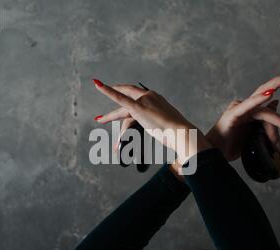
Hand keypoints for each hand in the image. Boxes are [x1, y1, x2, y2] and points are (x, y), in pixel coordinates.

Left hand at [93, 80, 210, 163]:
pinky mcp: (138, 108)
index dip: (127, 95)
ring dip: (109, 116)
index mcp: (157, 99)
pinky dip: (107, 91)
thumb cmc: (179, 134)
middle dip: (114, 105)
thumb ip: (163, 125)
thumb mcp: (170, 127)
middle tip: (103, 113)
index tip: (120, 94)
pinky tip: (98, 85)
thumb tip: (164, 133)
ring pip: (121, 109)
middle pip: (127, 100)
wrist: (182, 132)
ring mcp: (144, 101)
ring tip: (99, 120)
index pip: (138, 96)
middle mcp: (149, 96)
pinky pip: (119, 98)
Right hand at [206, 71, 279, 161]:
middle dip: (279, 81)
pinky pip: (249, 106)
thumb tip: (275, 104)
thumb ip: (264, 122)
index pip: (269, 110)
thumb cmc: (230, 147)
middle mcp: (243, 108)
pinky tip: (270, 93)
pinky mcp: (233, 114)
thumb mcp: (254, 136)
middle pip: (264, 91)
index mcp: (248, 112)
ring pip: (263, 110)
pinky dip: (259, 99)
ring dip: (279, 121)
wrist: (213, 156)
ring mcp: (238, 110)